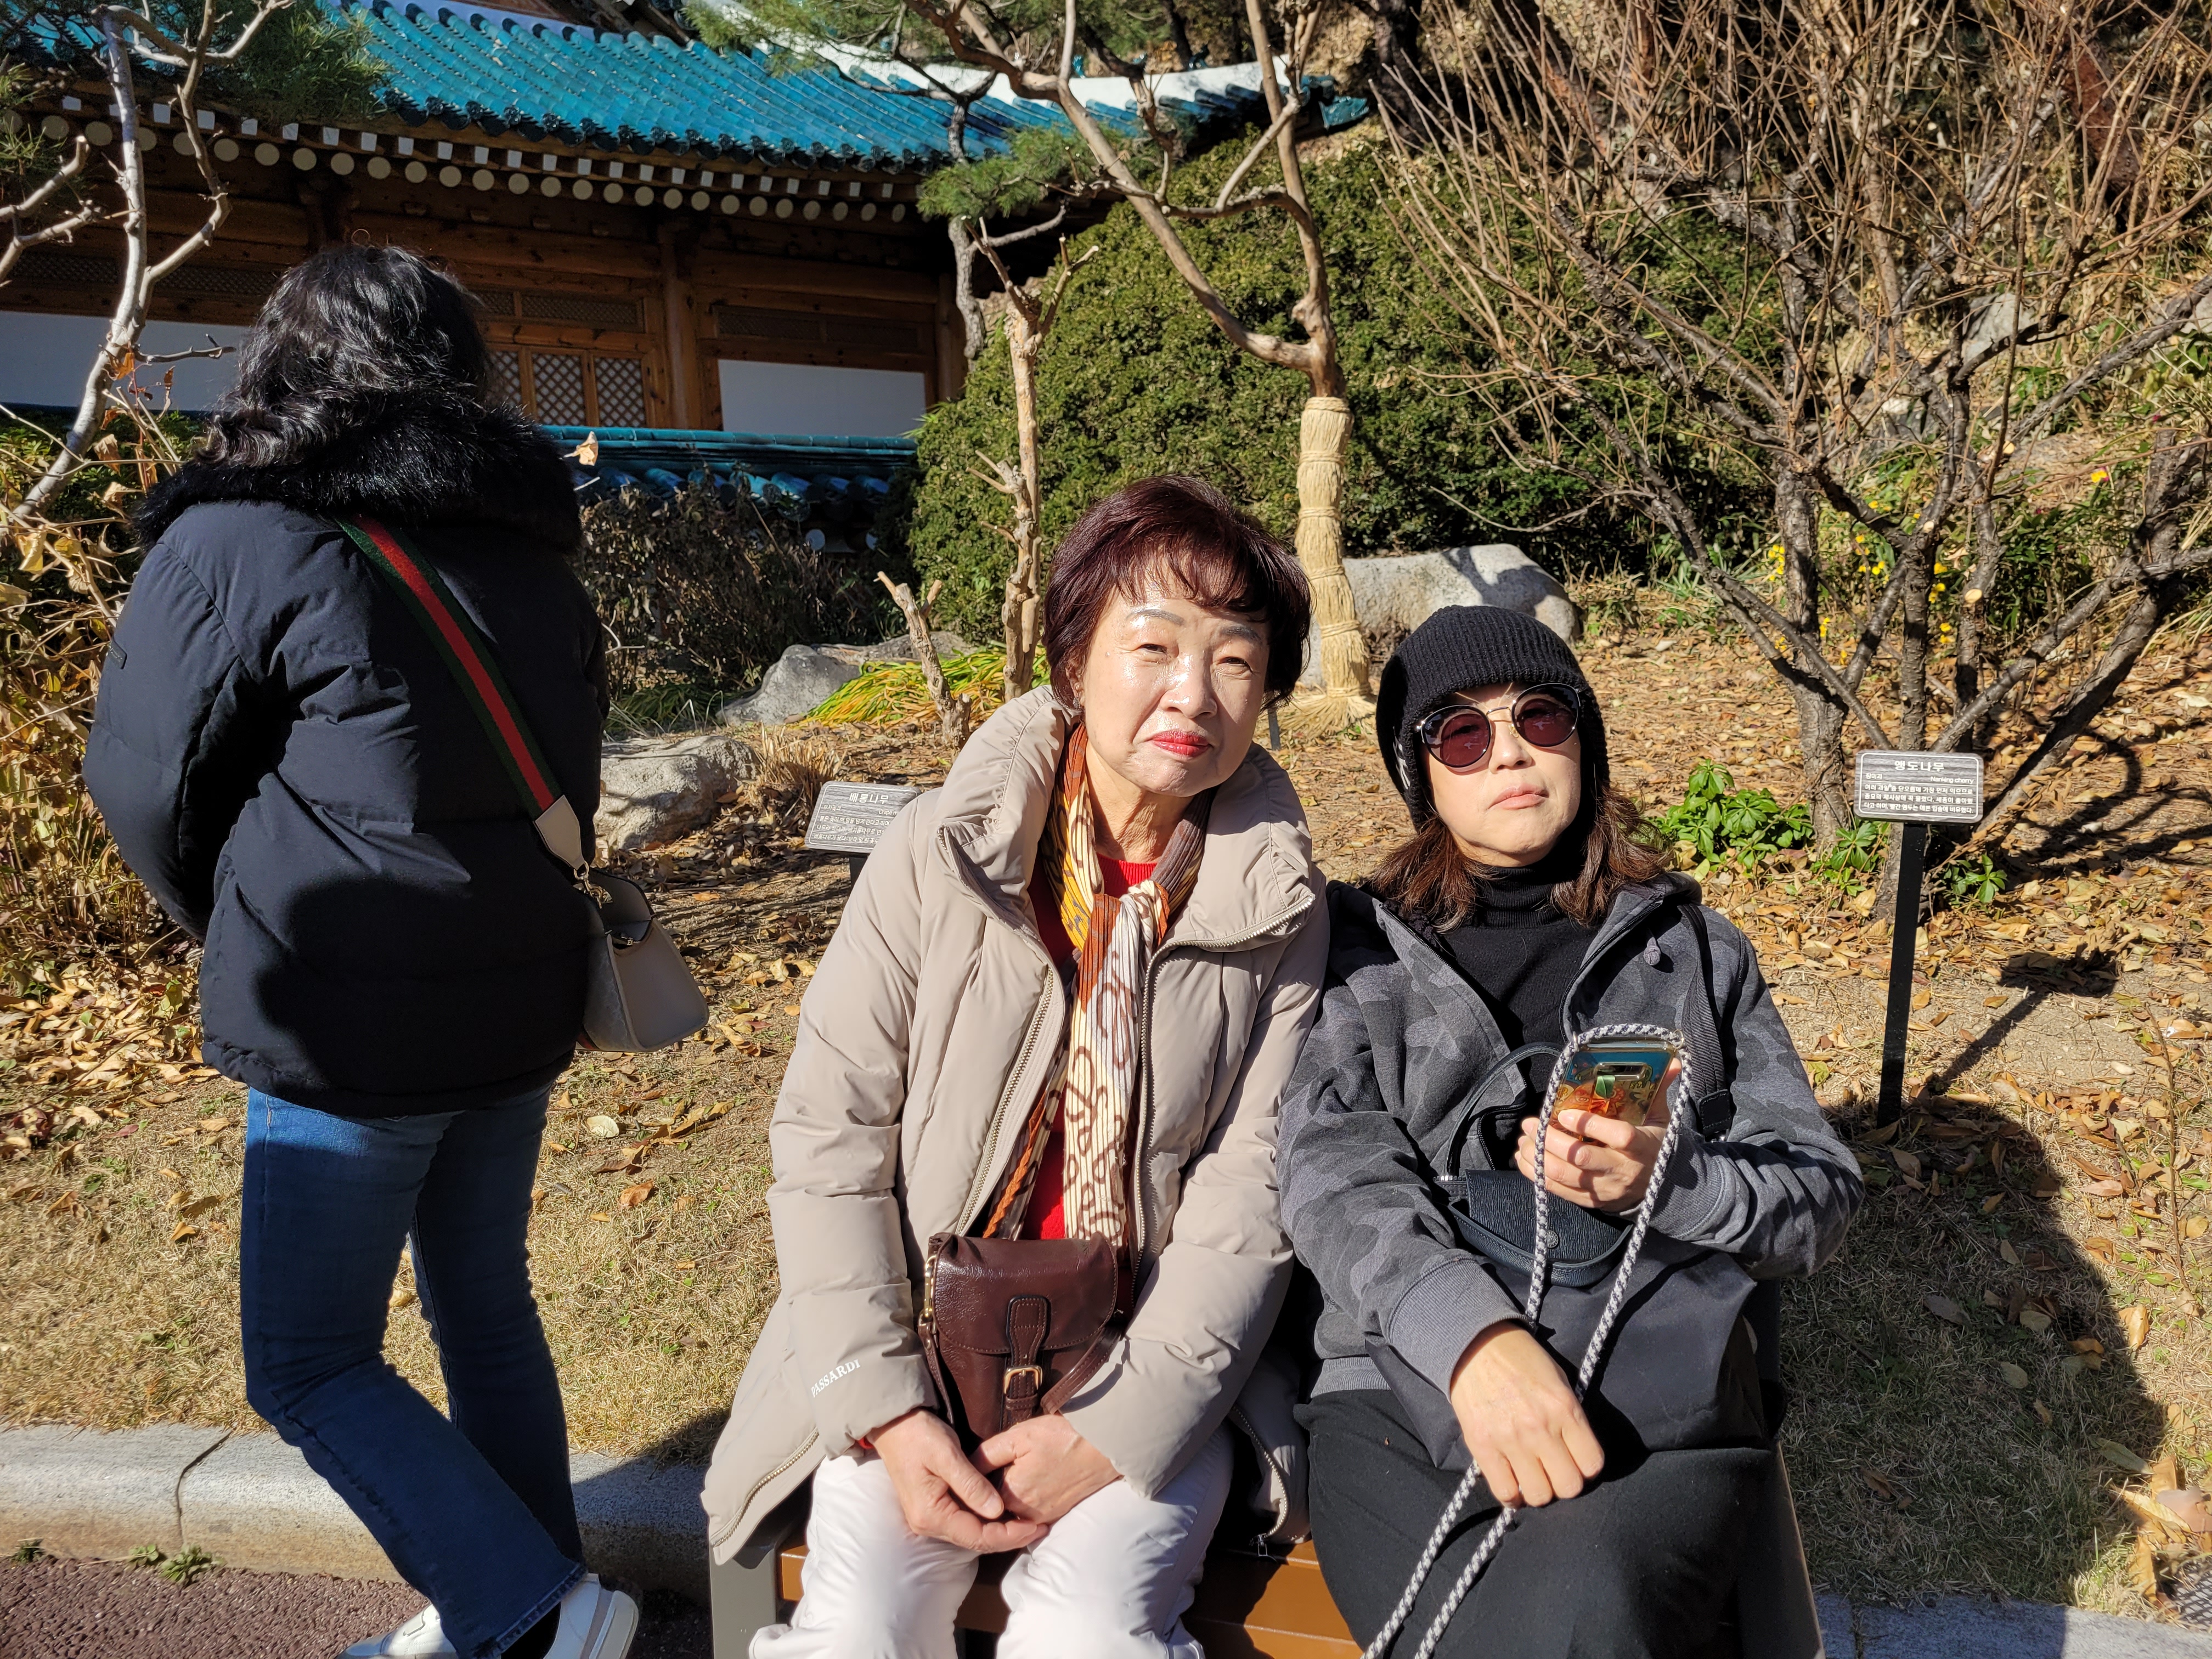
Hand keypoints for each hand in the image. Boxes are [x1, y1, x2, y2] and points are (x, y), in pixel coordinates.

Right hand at [870, 1410, 1050, 1551]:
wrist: (893, 1424)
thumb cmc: (918, 1435)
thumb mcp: (947, 1455)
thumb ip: (972, 1485)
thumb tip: (997, 1511)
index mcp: (931, 1515)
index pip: (977, 1537)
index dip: (1009, 1536)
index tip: (1036, 1527)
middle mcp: (928, 1523)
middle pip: (975, 1540)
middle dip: (1008, 1536)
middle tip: (1039, 1527)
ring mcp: (929, 1517)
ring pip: (971, 1532)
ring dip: (999, 1529)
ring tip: (1028, 1522)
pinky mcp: (934, 1507)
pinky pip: (965, 1521)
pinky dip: (986, 1519)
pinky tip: (1004, 1512)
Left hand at [976, 1415, 1120, 1522]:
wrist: (1104, 1446)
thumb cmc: (1061, 1437)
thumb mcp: (1017, 1437)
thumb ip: (987, 1455)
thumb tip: (964, 1469)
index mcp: (1010, 1496)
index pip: (977, 1500)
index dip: (971, 1486)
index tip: (966, 1474)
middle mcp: (1024, 1515)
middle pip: (994, 1509)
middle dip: (986, 1496)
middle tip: (987, 1473)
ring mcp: (1043, 1517)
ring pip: (1012, 1514)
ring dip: (1005, 1501)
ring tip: (1007, 1476)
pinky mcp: (1057, 1515)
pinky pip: (1030, 1516)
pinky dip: (1023, 1504)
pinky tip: (1026, 1483)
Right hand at [1448, 1321, 1603, 1506]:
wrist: (1474, 1343)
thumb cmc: (1521, 1358)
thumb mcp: (1559, 1381)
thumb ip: (1570, 1417)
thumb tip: (1576, 1452)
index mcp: (1565, 1409)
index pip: (1592, 1464)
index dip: (1586, 1467)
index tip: (1576, 1461)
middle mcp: (1541, 1428)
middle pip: (1568, 1486)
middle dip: (1564, 1481)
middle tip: (1554, 1470)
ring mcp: (1510, 1440)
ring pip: (1539, 1495)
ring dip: (1539, 1490)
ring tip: (1532, 1476)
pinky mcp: (1482, 1446)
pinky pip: (1504, 1491)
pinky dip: (1512, 1495)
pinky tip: (1513, 1483)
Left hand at [1514, 1060, 1678, 1212]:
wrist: (1661, 1187)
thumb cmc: (1654, 1144)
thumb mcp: (1660, 1118)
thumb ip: (1660, 1089)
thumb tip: (1676, 1060)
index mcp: (1641, 1146)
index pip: (1618, 1136)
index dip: (1589, 1125)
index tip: (1564, 1114)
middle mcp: (1622, 1170)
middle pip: (1581, 1158)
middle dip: (1549, 1140)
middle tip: (1530, 1123)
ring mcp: (1605, 1189)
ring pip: (1564, 1176)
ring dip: (1537, 1157)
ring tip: (1523, 1139)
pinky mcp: (1592, 1201)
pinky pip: (1559, 1191)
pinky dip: (1537, 1175)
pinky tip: (1525, 1158)